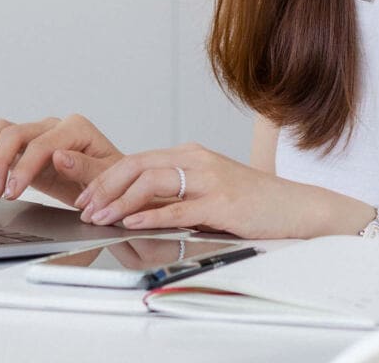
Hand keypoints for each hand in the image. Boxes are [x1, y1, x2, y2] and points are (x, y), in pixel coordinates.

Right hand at [0, 113, 122, 207]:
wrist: (113, 186)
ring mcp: (39, 135)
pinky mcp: (27, 148)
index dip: (25, 168)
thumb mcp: (109, 177)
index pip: (43, 144)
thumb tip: (60, 156)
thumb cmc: (114, 181)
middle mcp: (55, 127)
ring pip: (4, 130)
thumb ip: (86, 167)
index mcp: (77, 129)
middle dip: (2, 162)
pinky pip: (0, 140)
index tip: (13, 192)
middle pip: (18, 133)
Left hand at [73, 142, 335, 239]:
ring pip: (152, 182)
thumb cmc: (251, 203)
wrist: (294, 207)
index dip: (106, 176)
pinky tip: (133, 223)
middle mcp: (196, 159)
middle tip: (84, 207)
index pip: (137, 159)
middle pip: (137, 165)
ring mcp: (209, 179)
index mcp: (190, 155)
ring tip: (101, 217)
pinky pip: (178, 207)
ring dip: (120, 201)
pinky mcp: (222, 201)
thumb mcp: (207, 190)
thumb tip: (135, 208)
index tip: (85, 194)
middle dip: (104, 186)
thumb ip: (175, 193)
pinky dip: (151, 215)